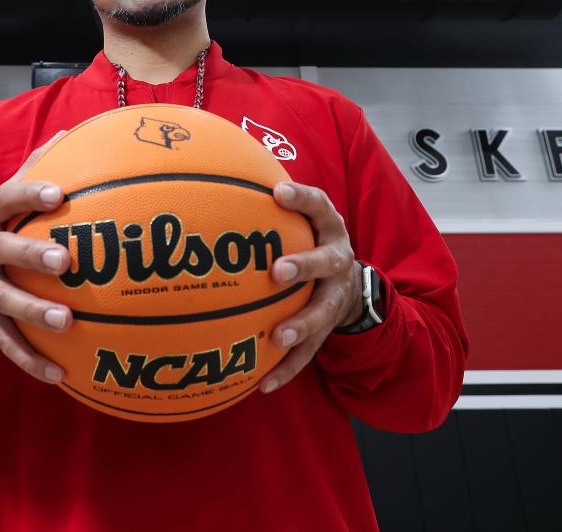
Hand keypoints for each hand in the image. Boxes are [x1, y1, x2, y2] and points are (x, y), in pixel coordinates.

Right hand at [0, 131, 73, 383]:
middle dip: (30, 255)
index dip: (29, 194)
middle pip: (0, 251)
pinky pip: (7, 344)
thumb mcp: (5, 201)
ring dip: (34, 312)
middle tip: (65, 261)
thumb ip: (35, 169)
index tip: (59, 193)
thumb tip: (69, 134)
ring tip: (67, 321)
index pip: (5, 198)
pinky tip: (61, 373)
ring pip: (3, 303)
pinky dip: (33, 360)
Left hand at [260, 181, 362, 393]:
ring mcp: (336, 296)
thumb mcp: (300, 218)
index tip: (278, 192)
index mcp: (328, 227)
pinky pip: (309, 352)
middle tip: (278, 271)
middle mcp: (338, 259)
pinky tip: (263, 385)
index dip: (302, 198)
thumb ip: (266, 203)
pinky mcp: (328, 328)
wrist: (350, 283)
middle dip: (304, 266)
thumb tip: (211, 176)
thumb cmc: (307, 241)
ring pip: (322, 311)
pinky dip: (287, 368)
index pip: (319, 205)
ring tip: (279, 336)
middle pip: (326, 262)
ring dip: (301, 324)